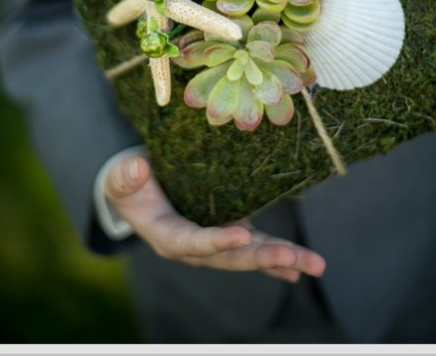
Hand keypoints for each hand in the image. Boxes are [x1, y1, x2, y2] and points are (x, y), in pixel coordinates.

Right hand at [104, 156, 324, 282]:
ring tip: (315, 265)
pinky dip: (279, 258)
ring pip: (250, 254)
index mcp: (167, 236)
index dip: (216, 242)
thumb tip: (135, 168)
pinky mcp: (231, 232)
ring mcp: (216, 241)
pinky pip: (256, 248)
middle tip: (293, 258)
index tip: (242, 236)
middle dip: (263, 258)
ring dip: (283, 259)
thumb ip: (125, 176)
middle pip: (231, 256)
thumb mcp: (121, 176)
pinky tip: (301, 267)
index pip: (192, 242)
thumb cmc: (129, 182)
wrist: (141, 190)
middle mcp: (195, 247)